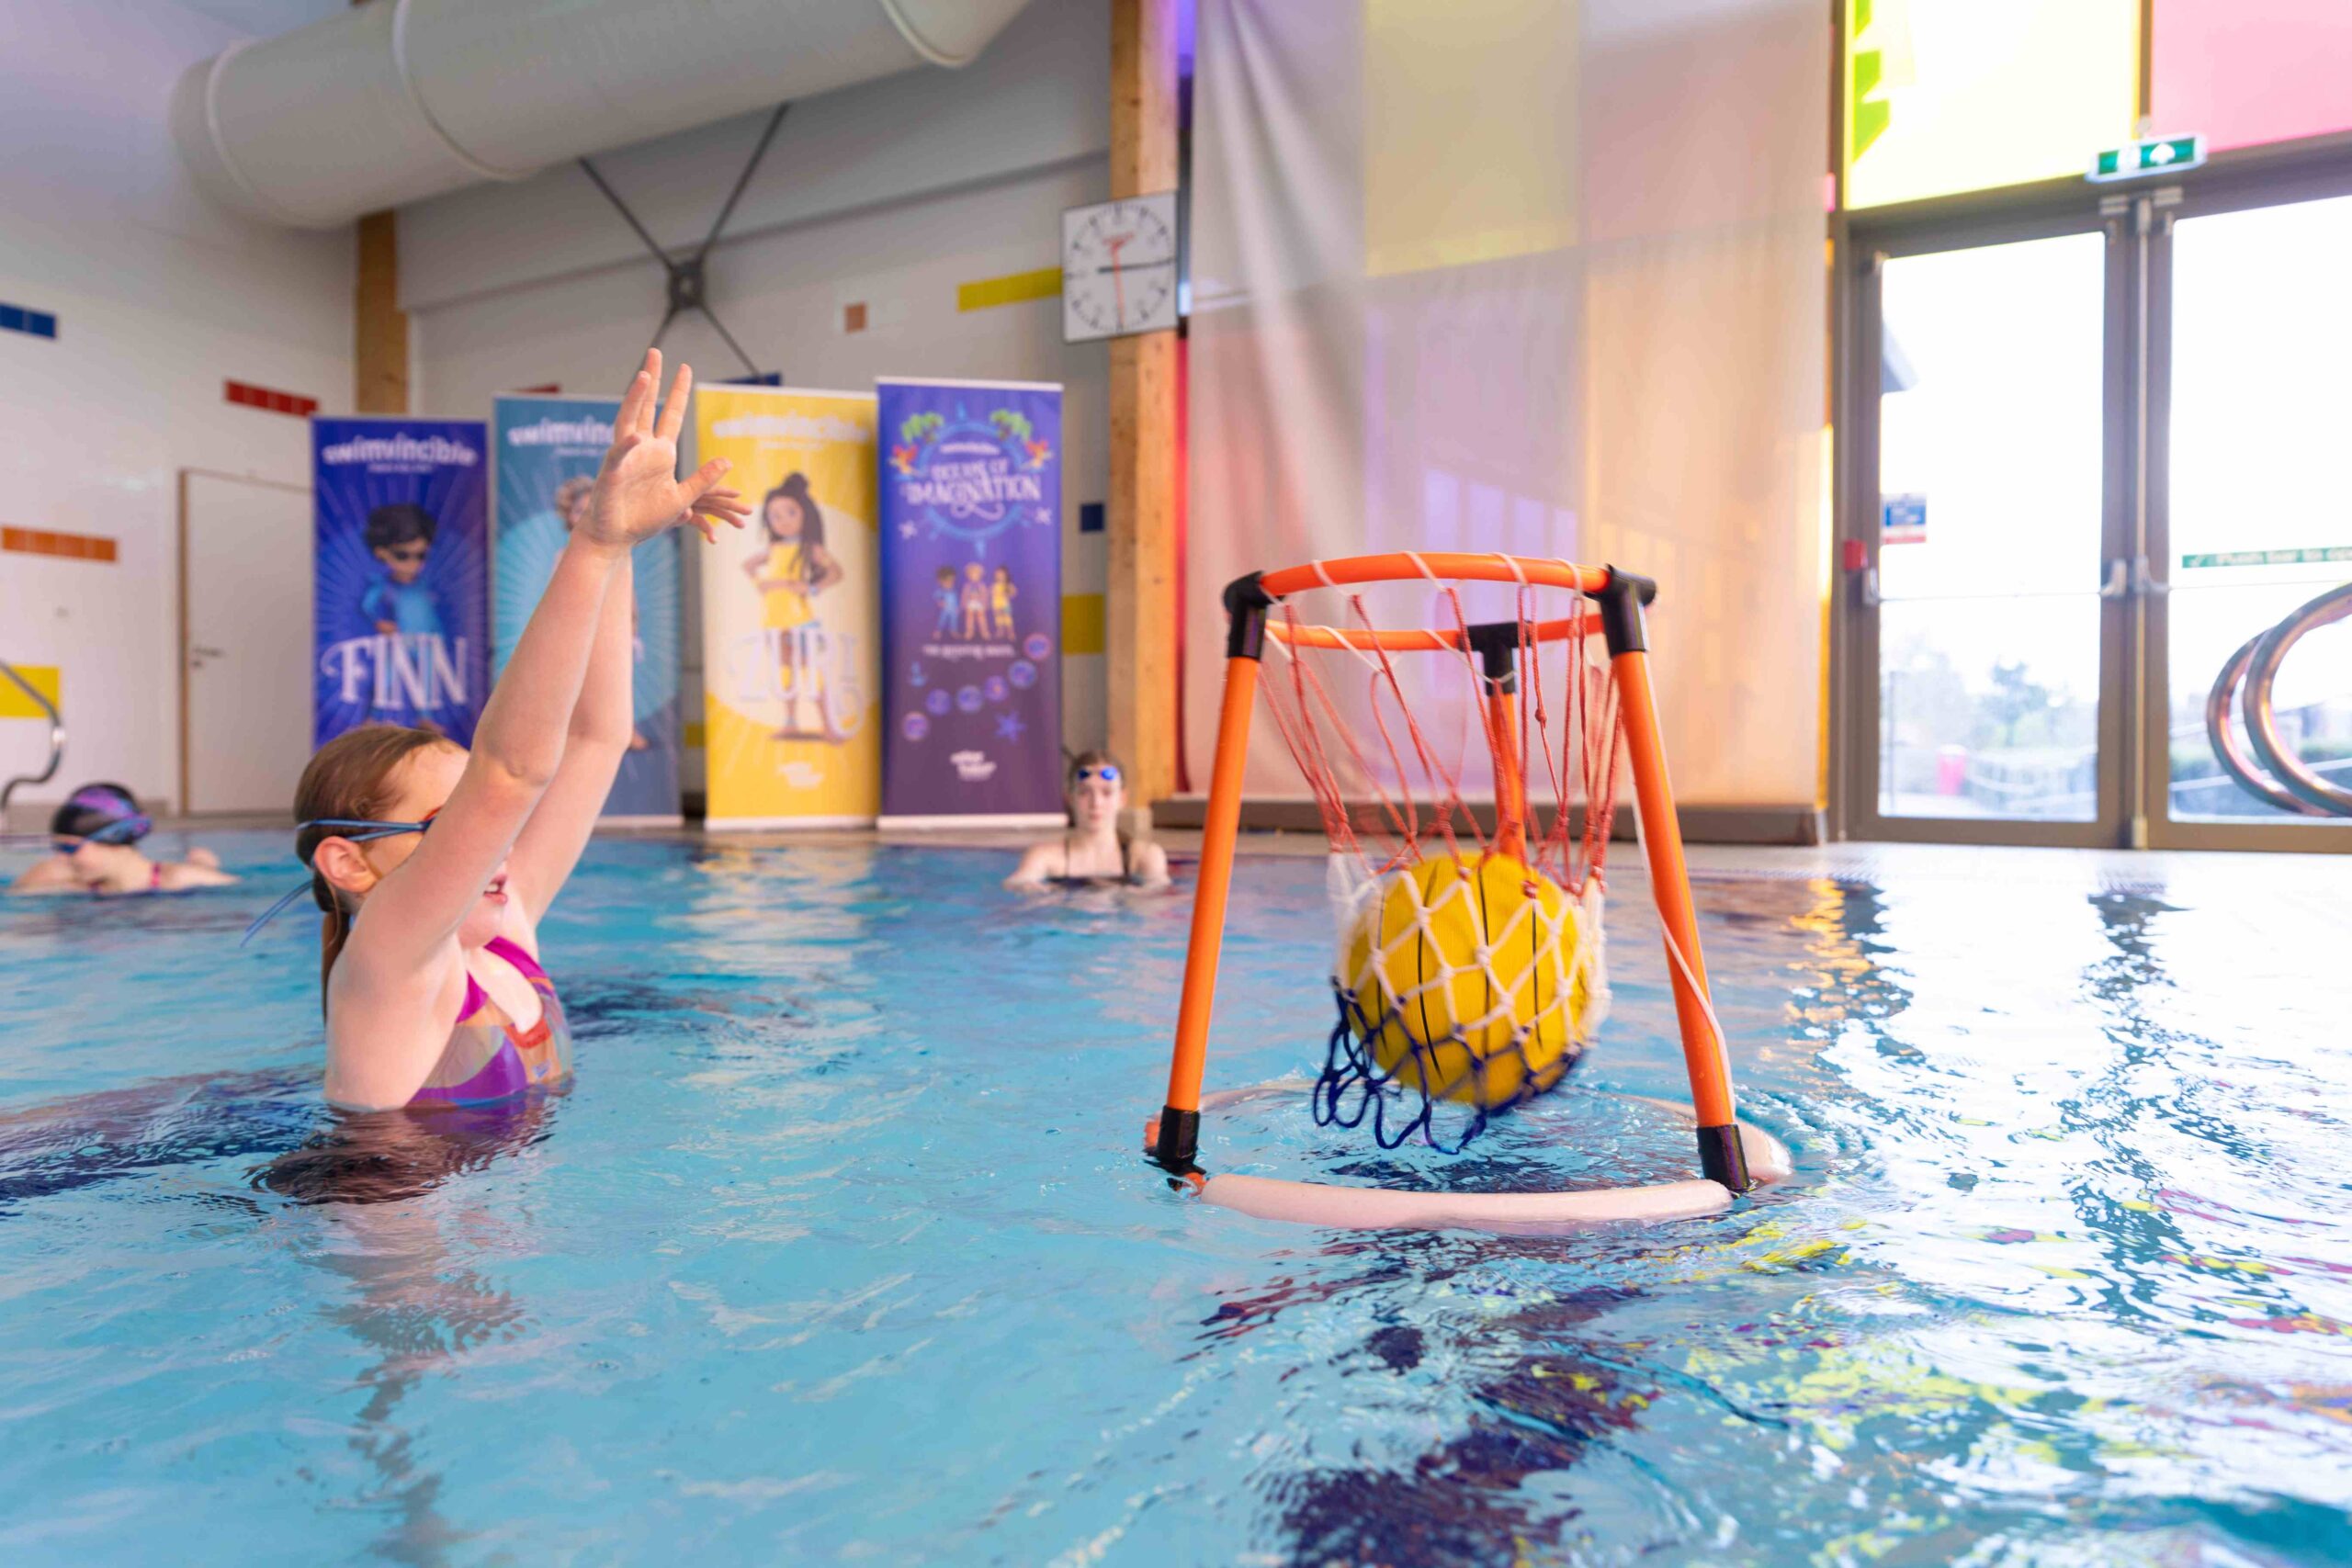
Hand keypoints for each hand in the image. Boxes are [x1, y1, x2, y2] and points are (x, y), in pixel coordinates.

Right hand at [581, 350, 751, 550]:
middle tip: (655, 351)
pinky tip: (637, 434)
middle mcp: (641, 448)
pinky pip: (619, 455)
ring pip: (629, 419)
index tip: (685, 368)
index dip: (677, 392)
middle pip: (645, 405)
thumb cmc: (643, 518)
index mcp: (660, 452)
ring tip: (644, 375)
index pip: (670, 414)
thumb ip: (703, 480)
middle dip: (651, 378)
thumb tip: (727, 460)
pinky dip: (628, 445)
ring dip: (636, 398)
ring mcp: (624, 457)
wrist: (616, 537)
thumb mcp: (683, 498)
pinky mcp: (611, 473)